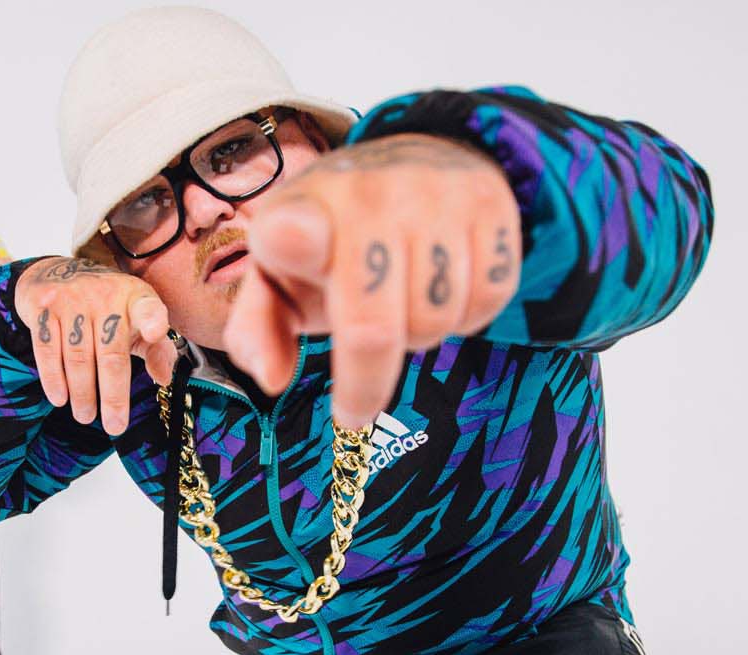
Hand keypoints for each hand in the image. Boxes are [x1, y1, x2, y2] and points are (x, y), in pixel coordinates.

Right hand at [14, 257, 177, 434]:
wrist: (56, 270)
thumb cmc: (107, 307)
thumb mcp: (135, 320)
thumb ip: (155, 348)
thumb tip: (163, 379)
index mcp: (135, 298)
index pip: (148, 307)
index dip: (152, 319)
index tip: (155, 333)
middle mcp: (104, 295)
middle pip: (110, 354)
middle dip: (112, 395)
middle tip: (114, 426)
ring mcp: (71, 299)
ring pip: (78, 357)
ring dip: (82, 393)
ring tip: (85, 416)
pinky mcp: (42, 306)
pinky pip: (47, 349)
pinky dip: (53, 378)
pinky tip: (59, 398)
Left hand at [224, 133, 523, 427]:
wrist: (413, 159)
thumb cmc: (332, 242)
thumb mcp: (279, 277)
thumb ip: (257, 331)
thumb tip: (272, 379)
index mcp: (297, 212)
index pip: (292, 228)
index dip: (294, 242)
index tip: (289, 243)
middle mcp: (366, 193)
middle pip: (373, 329)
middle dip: (366, 383)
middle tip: (358, 403)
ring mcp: (434, 194)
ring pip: (435, 322)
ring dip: (420, 338)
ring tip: (401, 313)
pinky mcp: (490, 201)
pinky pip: (489, 298)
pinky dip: (468, 317)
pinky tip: (445, 293)